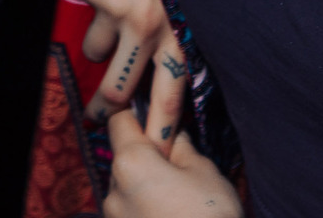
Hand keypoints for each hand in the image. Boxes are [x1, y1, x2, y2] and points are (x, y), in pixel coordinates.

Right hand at [30, 0, 170, 119]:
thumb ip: (167, 18)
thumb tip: (147, 56)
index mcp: (180, 18)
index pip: (171, 84)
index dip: (160, 120)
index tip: (153, 145)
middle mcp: (152, 20)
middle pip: (124, 82)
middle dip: (110, 105)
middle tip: (100, 115)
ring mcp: (118, 7)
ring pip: (100, 49)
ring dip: (100, 44)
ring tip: (111, 11)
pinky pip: (84, 15)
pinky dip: (90, 5)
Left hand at [102, 107, 241, 217]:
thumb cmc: (210, 217)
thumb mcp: (204, 172)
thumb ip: (183, 148)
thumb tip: (174, 135)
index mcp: (130, 162)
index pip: (118, 120)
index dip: (136, 115)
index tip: (156, 119)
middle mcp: (112, 189)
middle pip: (123, 158)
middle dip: (146, 158)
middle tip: (177, 166)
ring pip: (126, 188)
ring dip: (145, 187)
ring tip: (177, 200)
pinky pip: (129, 213)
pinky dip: (145, 210)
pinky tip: (171, 216)